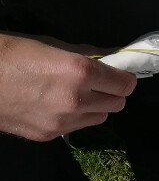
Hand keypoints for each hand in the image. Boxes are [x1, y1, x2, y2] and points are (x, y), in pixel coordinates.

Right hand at [0, 33, 136, 140]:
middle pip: (118, 103)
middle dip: (112, 92)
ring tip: (77, 94)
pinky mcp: (50, 135)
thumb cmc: (9, 53)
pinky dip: (76, 117)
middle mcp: (77, 99)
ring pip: (101, 118)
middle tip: (99, 83)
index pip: (124, 83)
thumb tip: (114, 54)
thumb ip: (87, 53)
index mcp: (79, 71)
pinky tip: (57, 105)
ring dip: (96, 106)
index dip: (124, 77)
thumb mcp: (50, 45)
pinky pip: (77, 127)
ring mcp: (64, 121)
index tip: (119, 73)